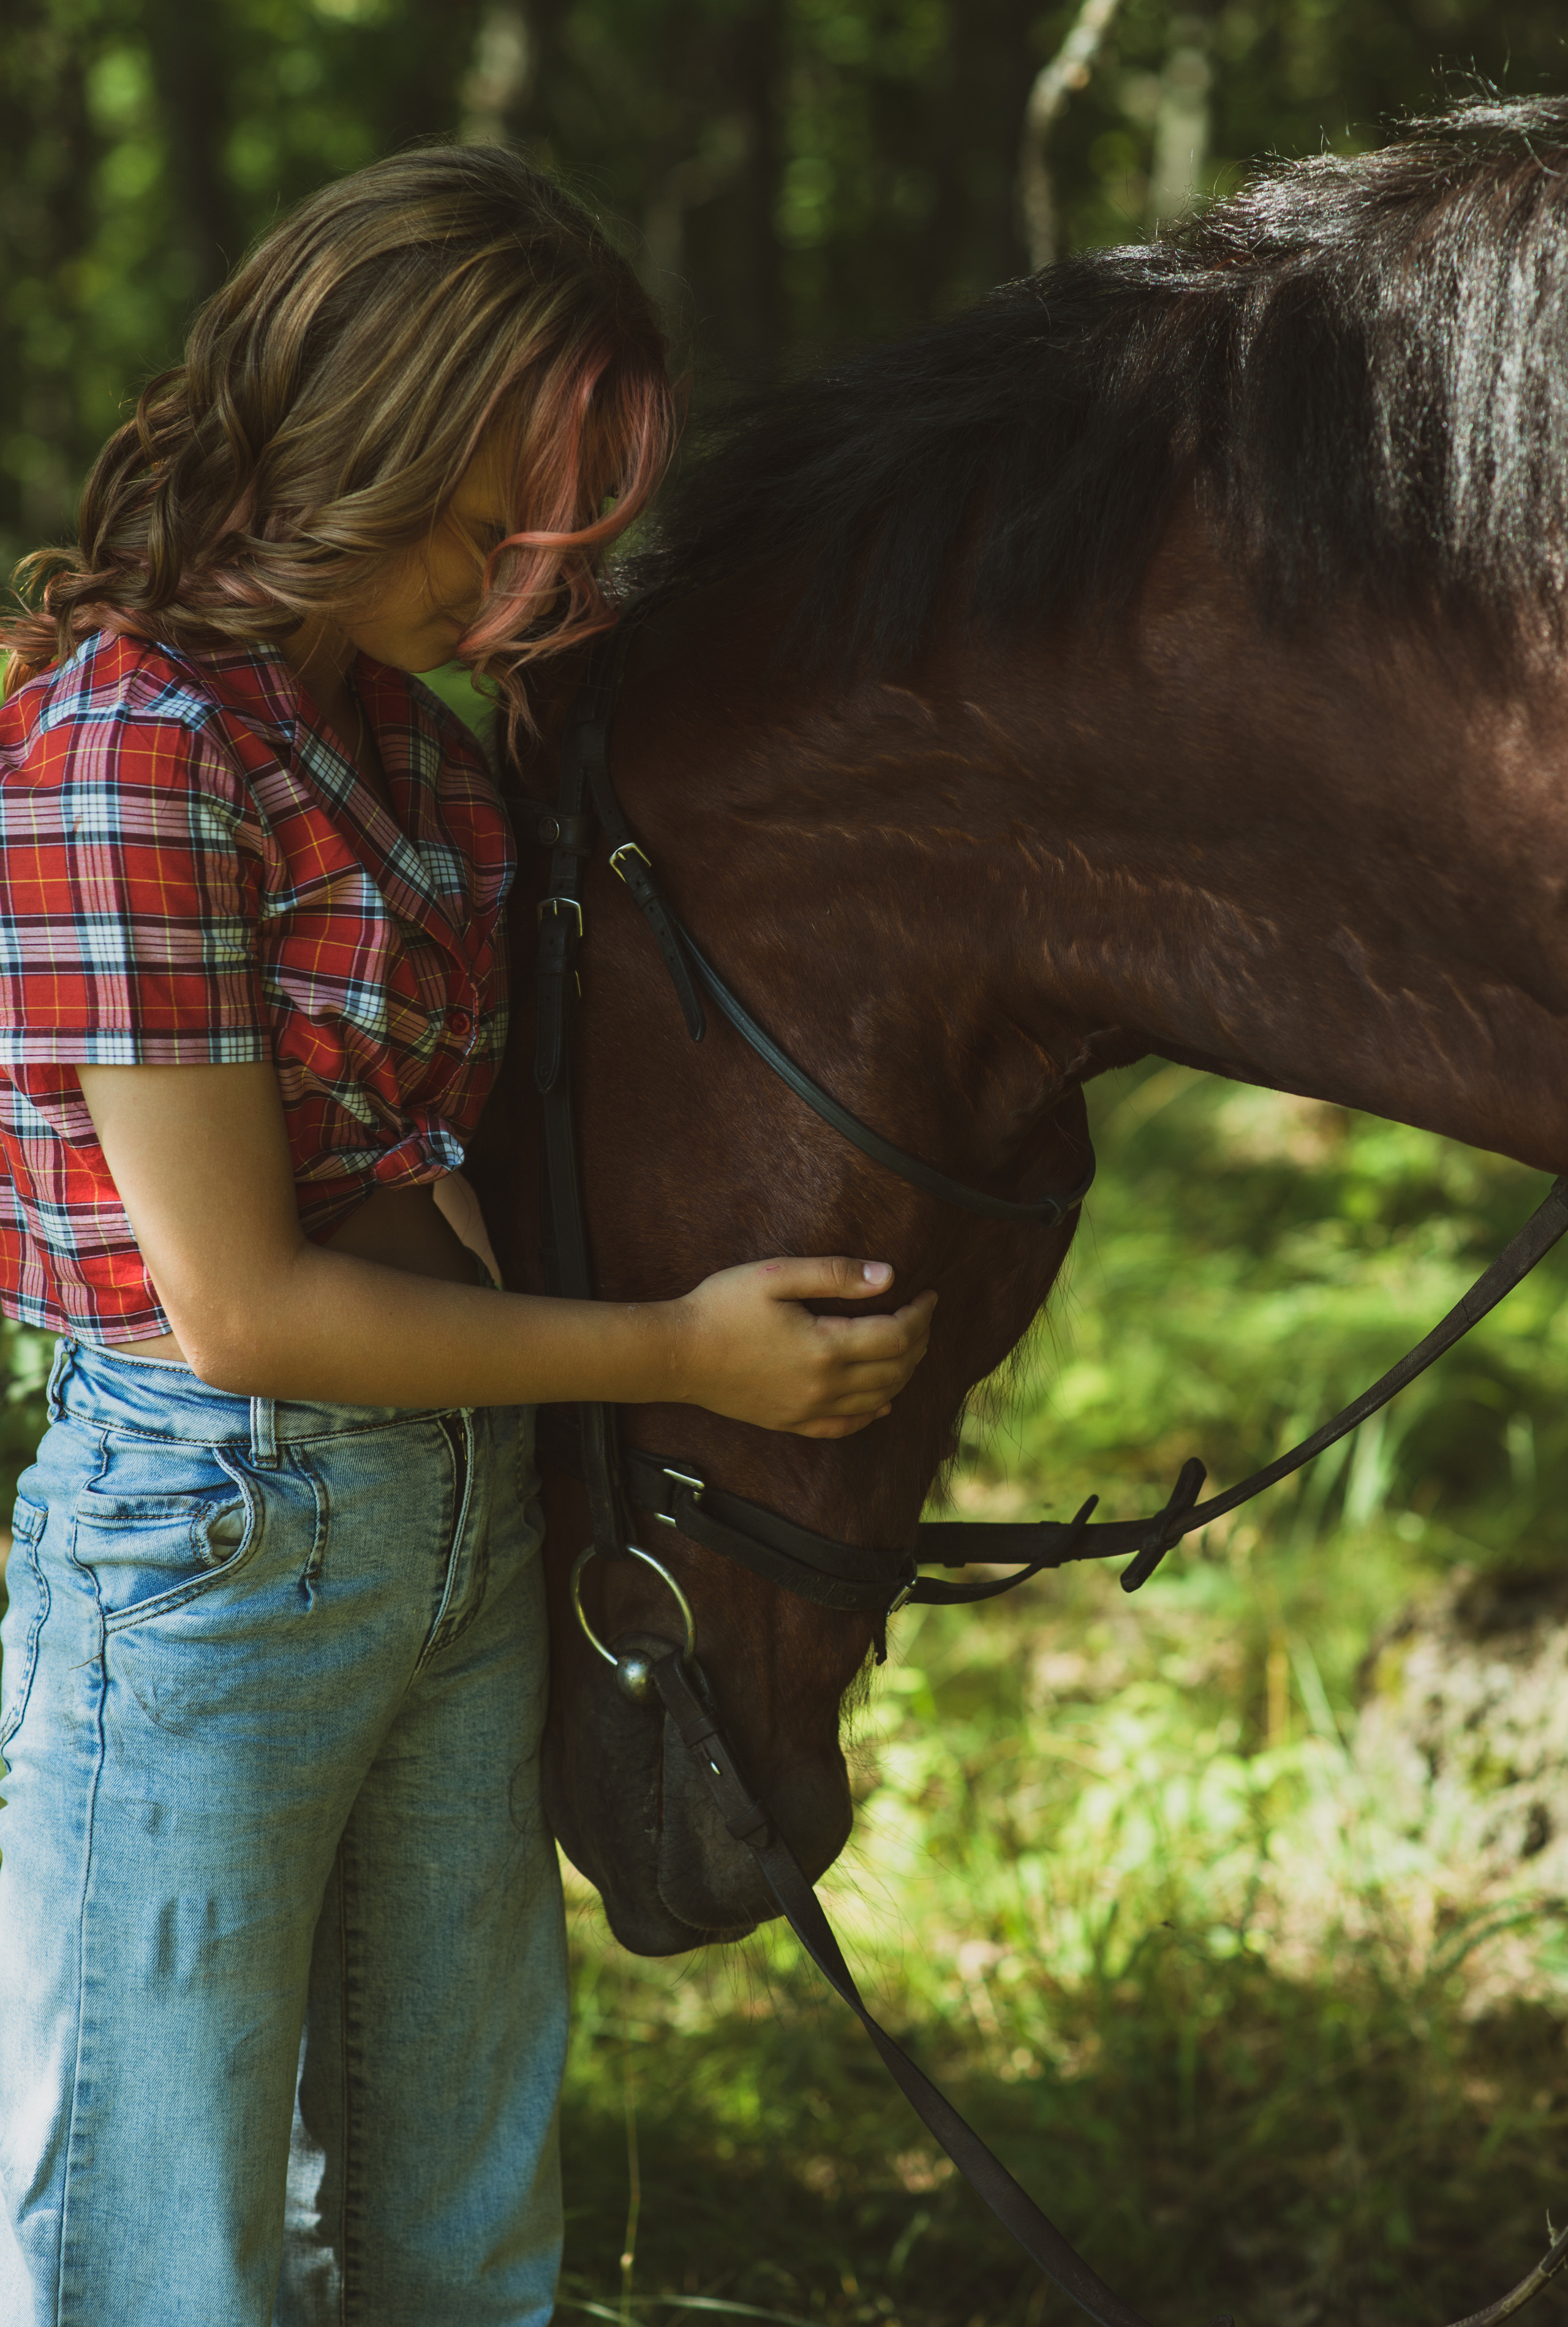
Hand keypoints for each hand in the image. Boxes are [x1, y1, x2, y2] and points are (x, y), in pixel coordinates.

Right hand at [668, 1256, 936, 1438]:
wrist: (676, 1354)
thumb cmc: (721, 1307)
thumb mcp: (777, 1275)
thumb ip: (835, 1275)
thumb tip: (888, 1277)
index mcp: (826, 1347)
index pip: (897, 1336)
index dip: (921, 1315)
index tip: (929, 1295)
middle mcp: (824, 1386)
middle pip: (895, 1370)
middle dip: (919, 1342)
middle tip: (923, 1316)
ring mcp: (807, 1409)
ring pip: (877, 1399)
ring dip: (903, 1375)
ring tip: (909, 1348)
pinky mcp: (790, 1422)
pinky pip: (844, 1427)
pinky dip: (871, 1414)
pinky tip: (882, 1403)